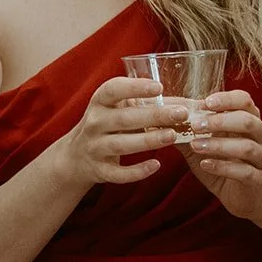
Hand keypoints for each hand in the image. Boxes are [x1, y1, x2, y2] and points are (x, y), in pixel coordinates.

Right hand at [58, 76, 187, 188]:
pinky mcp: (99, 170)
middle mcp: (94, 123)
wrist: (75, 156)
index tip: (159, 87)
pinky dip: (137, 171)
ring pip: (122, 145)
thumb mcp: (114, 108)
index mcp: (99, 102)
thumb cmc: (106, 124)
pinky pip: (118, 173)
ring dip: (148, 140)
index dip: (135, 87)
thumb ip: (140, 102)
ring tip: (173, 136)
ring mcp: (95, 148)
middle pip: (124, 119)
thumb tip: (187, 101)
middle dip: (154, 115)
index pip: (113, 90)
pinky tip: (156, 165)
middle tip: (181, 113)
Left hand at [180, 90, 261, 219]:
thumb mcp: (202, 142)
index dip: (226, 99)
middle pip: (248, 121)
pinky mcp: (257, 180)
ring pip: (247, 147)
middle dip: (220, 121)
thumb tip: (156, 117)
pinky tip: (205, 164)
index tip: (205, 102)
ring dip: (219, 144)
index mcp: (250, 119)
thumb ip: (184, 129)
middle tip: (196, 124)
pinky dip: (223, 166)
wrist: (241, 194)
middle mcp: (261, 135)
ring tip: (196, 145)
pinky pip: (244, 171)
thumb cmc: (222, 161)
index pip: (244, 100)